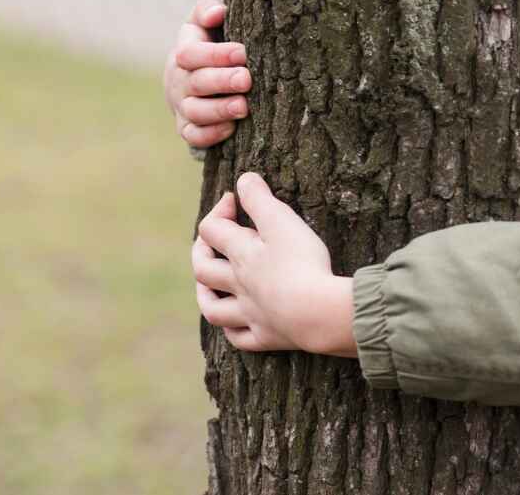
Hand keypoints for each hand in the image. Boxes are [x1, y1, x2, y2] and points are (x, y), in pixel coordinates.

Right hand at [163, 0, 250, 148]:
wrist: (198, 73)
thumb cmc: (212, 41)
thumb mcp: (206, 21)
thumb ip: (208, 9)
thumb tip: (217, 12)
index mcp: (184, 51)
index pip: (190, 54)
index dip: (215, 54)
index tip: (242, 53)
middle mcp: (179, 80)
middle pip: (195, 83)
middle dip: (222, 81)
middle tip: (246, 79)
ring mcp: (181, 105)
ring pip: (194, 112)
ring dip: (219, 110)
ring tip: (244, 107)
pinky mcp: (187, 126)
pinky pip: (193, 135)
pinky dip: (210, 134)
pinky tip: (232, 128)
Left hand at [193, 172, 356, 356]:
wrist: (318, 313)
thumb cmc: (302, 263)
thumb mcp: (282, 221)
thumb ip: (260, 198)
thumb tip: (243, 179)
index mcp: (242, 254)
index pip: (213, 228)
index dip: (219, 209)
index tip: (236, 199)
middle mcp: (239, 285)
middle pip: (204, 269)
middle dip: (201, 251)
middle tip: (211, 241)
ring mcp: (250, 314)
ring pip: (214, 308)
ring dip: (206, 295)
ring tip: (208, 286)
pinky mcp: (268, 337)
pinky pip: (241, 339)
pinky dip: (234, 331)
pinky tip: (238, 324)